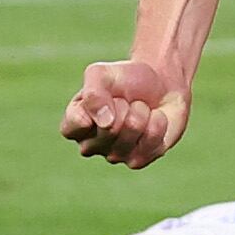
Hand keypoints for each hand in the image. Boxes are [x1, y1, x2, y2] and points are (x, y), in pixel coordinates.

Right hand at [59, 58, 189, 167]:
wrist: (161, 86)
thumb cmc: (125, 80)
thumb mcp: (102, 73)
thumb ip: (93, 93)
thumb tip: (105, 123)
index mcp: (75, 123)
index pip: (73, 126)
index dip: (93, 108)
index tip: (104, 93)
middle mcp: (90, 144)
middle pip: (109, 129)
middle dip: (124, 105)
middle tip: (125, 100)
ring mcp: (114, 155)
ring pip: (132, 130)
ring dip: (142, 111)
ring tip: (140, 107)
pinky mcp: (137, 161)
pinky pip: (151, 141)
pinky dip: (157, 122)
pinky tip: (153, 119)